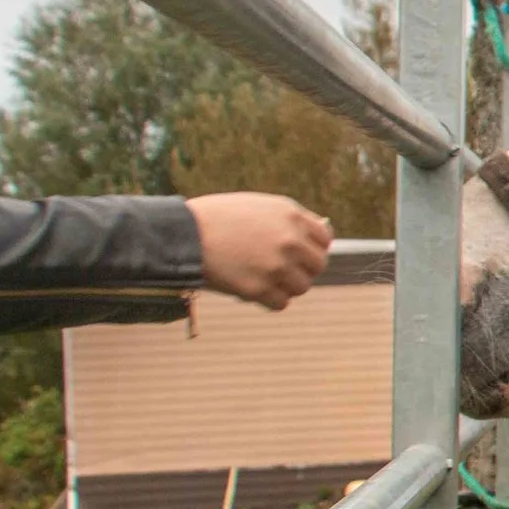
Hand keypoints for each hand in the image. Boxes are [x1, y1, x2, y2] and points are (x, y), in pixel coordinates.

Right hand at [189, 193, 332, 309]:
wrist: (183, 234)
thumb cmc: (217, 218)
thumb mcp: (258, 206)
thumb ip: (290, 220)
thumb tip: (325, 234)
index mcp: (291, 215)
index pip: (324, 239)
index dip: (312, 248)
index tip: (300, 254)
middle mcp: (289, 240)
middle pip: (317, 266)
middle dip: (302, 269)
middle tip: (281, 270)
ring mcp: (276, 266)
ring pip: (301, 287)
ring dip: (285, 286)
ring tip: (263, 278)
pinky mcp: (258, 288)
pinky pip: (281, 303)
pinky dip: (269, 300)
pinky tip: (253, 289)